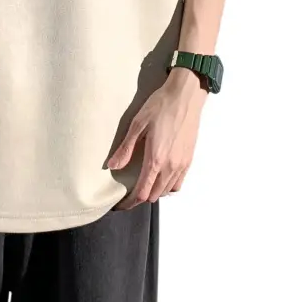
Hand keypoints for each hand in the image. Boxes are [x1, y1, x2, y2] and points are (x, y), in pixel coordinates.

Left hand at [107, 67, 207, 207]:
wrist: (185, 96)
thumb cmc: (160, 106)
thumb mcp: (137, 124)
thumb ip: (126, 148)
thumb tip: (112, 166)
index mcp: (156, 159)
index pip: (142, 192)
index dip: (130, 202)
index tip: (120, 204)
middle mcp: (171, 166)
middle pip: (154, 195)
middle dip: (140, 198)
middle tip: (127, 194)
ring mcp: (182, 164)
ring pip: (167, 191)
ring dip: (154, 192)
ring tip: (142, 186)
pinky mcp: (189, 159)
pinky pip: (178, 183)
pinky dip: (168, 187)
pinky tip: (160, 178)